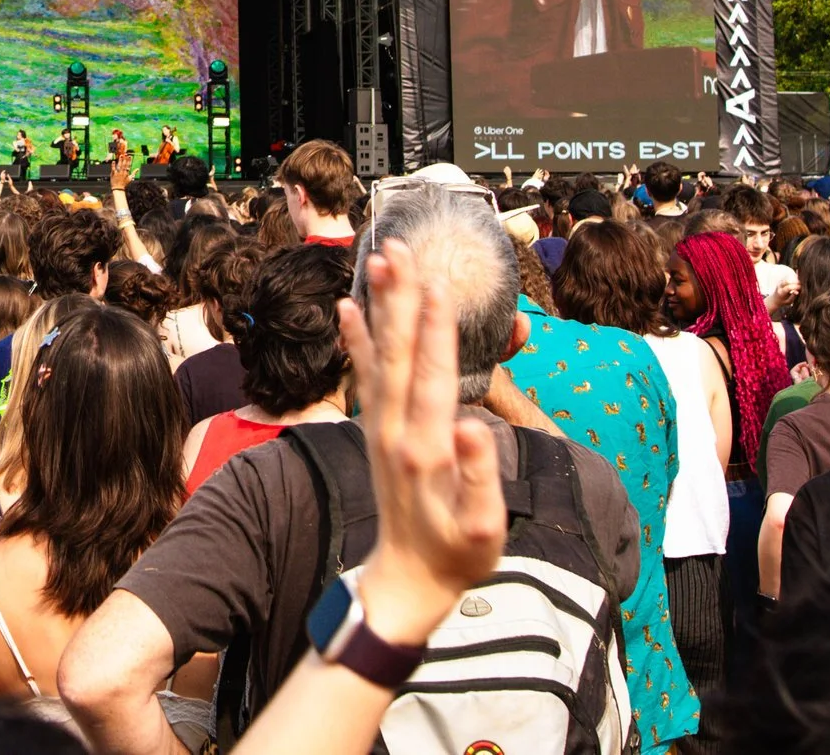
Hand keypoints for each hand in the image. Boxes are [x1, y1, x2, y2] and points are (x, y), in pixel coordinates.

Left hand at [339, 241, 507, 643]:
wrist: (407, 581)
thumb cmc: (456, 556)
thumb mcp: (482, 528)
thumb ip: (480, 478)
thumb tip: (472, 427)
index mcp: (426, 447)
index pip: (430, 375)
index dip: (434, 329)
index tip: (436, 283)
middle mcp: (395, 428)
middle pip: (398, 351)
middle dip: (400, 298)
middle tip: (398, 247)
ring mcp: (380, 426)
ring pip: (380, 354)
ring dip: (379, 305)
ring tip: (378, 258)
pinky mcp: (374, 428)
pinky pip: (363, 374)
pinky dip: (355, 339)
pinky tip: (346, 306)